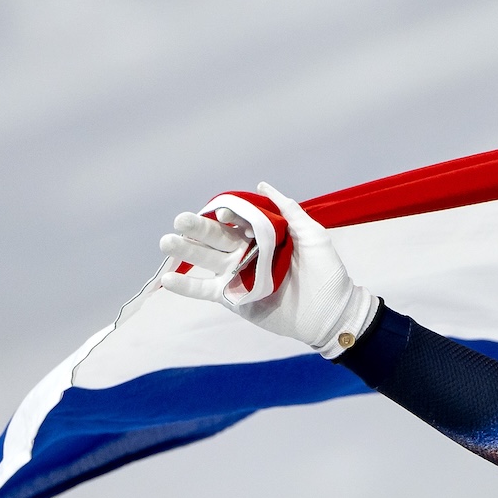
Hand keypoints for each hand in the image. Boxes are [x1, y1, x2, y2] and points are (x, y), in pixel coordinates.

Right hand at [159, 182, 377, 357]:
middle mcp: (247, 252)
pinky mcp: (232, 297)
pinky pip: (206, 290)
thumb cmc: (327, 273)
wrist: (331, 313)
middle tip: (180, 219)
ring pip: (206, 259)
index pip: (238, 220)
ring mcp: (237, 274)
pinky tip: (167, 280)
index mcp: (264, 235)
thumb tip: (262, 185)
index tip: (224, 211)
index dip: (229, 214)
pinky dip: (186, 287)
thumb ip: (289, 211)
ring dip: (186, 251)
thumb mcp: (312, 236)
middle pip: (216, 236)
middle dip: (197, 227)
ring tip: (166, 241)